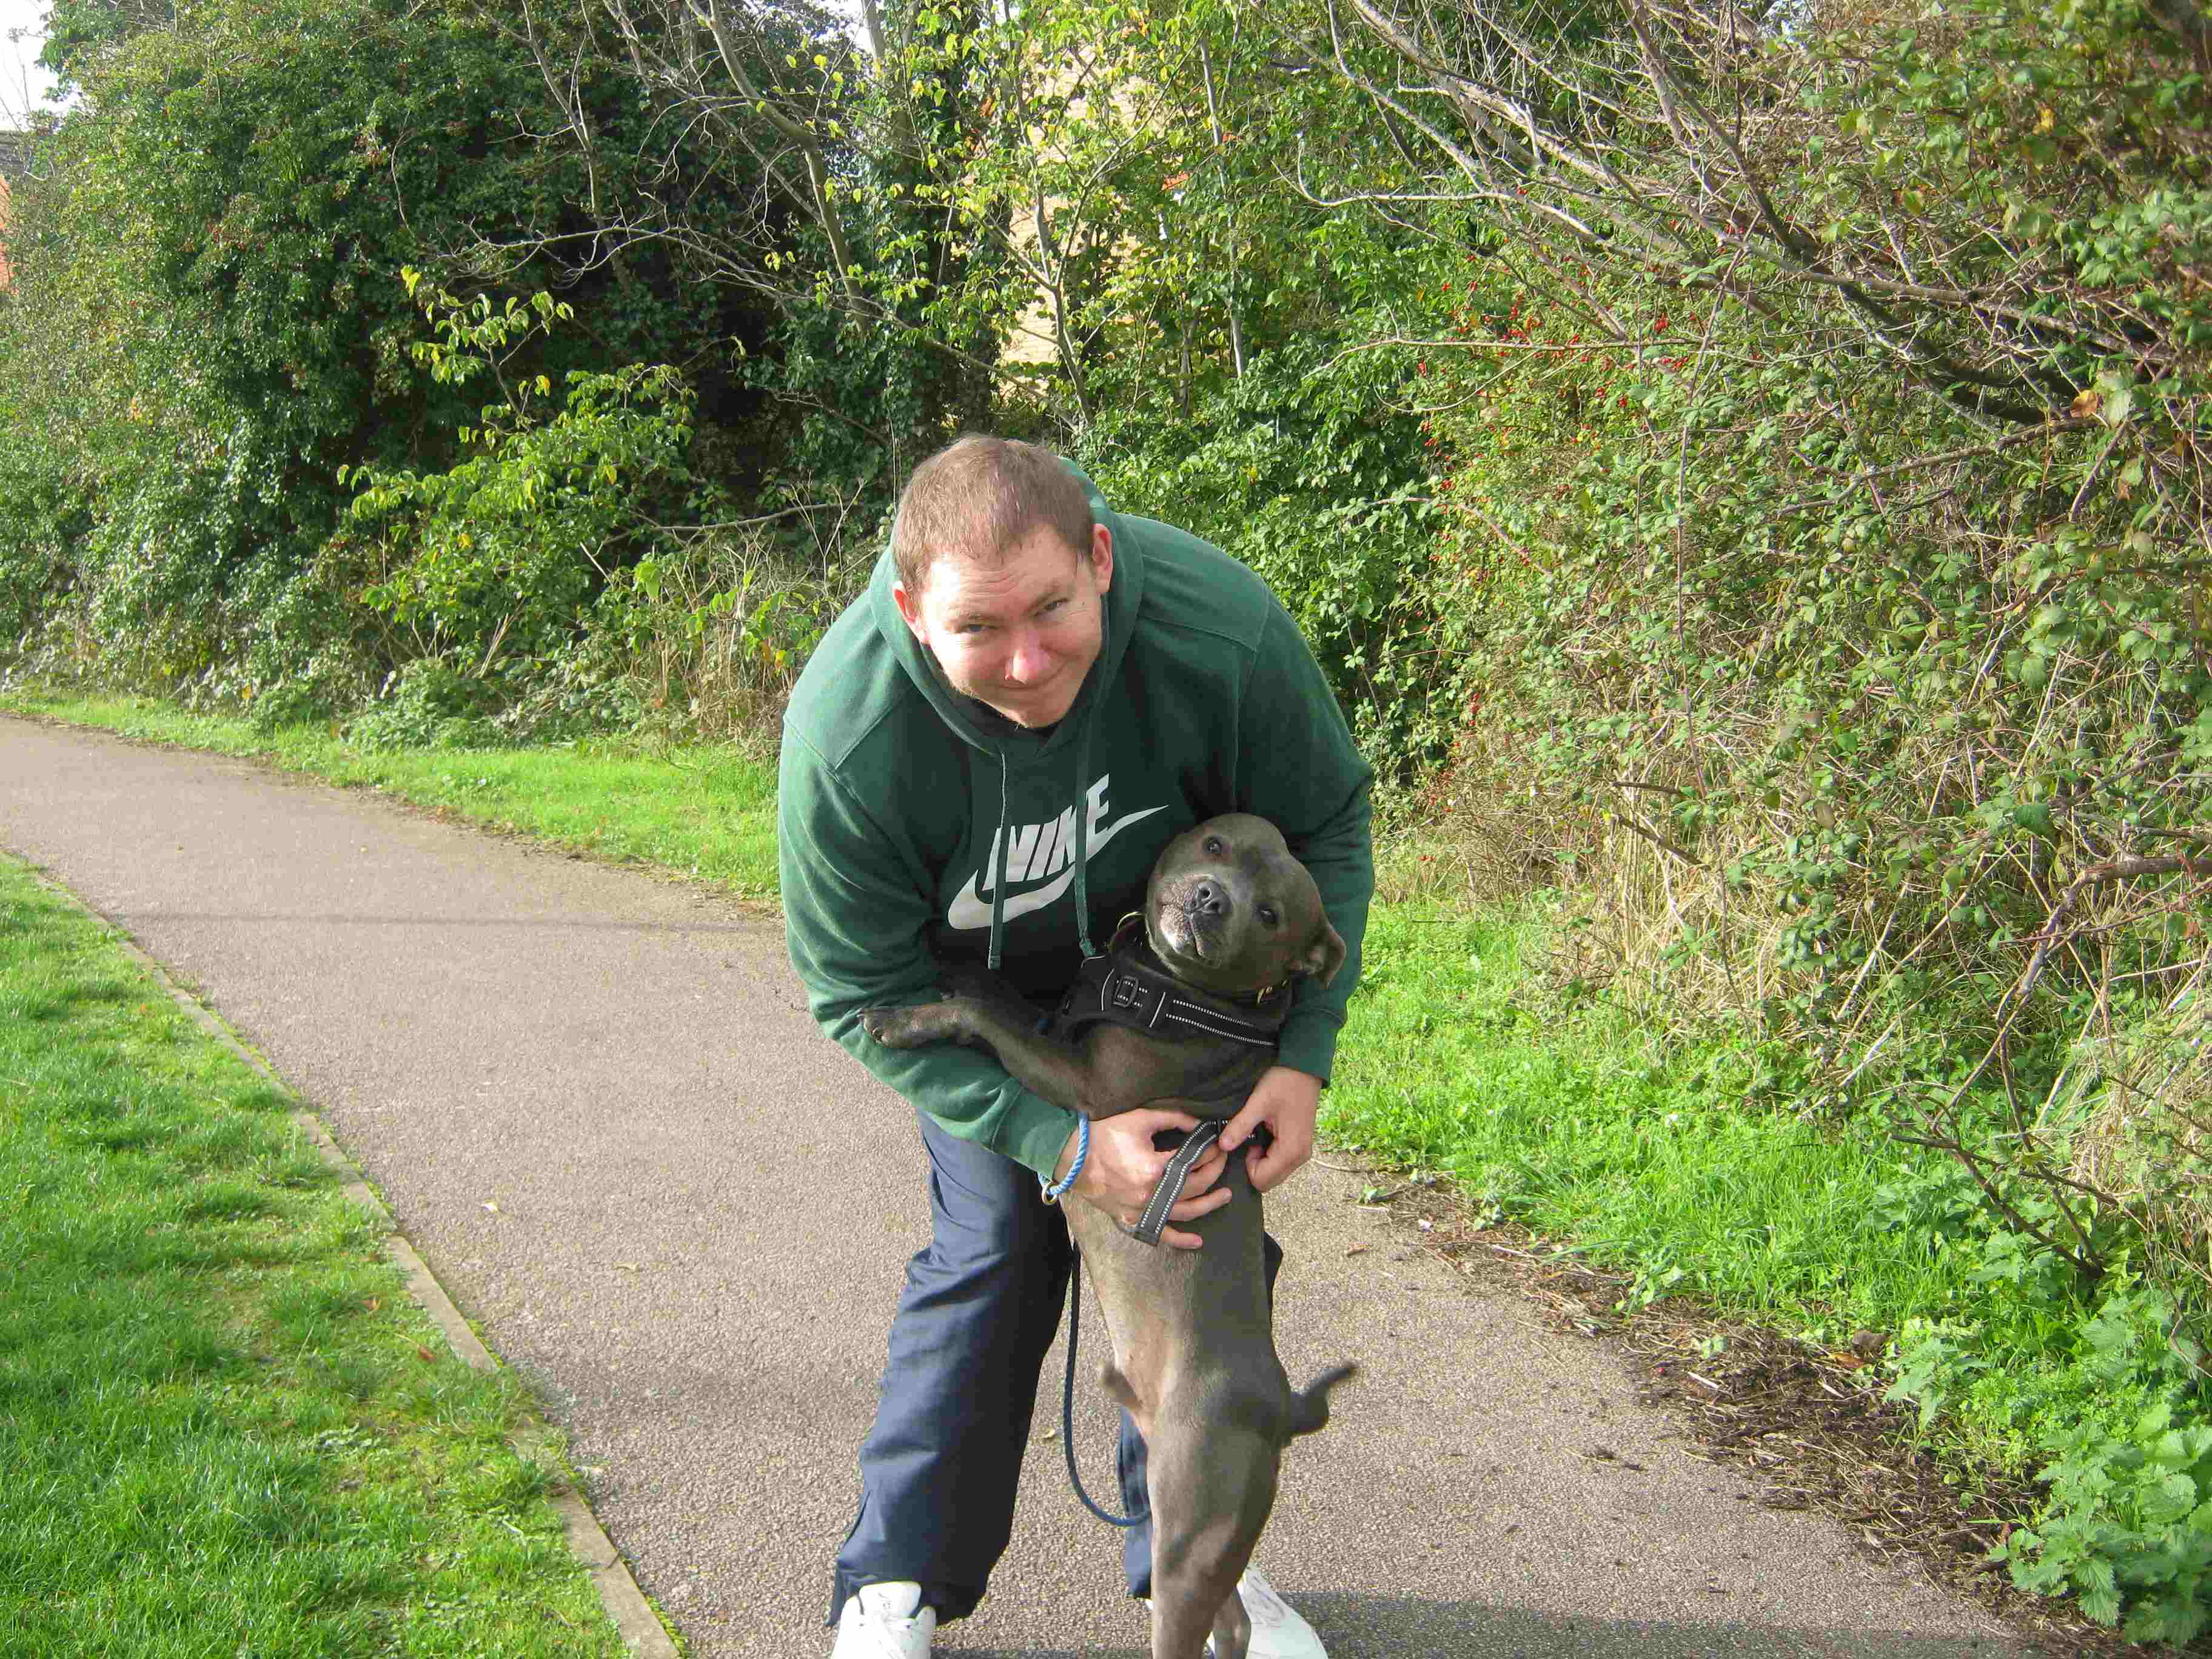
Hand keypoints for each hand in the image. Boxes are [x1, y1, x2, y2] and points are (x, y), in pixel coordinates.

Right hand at [1054, 1108, 1230, 1251]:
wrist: (1071, 1159)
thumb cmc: (1102, 1135)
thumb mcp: (1140, 1119)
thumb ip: (1173, 1119)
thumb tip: (1200, 1125)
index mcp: (1154, 1168)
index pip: (1194, 1160)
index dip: (1210, 1150)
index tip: (1217, 1142)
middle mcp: (1151, 1194)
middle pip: (1194, 1186)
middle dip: (1214, 1171)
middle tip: (1225, 1160)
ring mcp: (1142, 1211)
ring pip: (1184, 1212)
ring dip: (1209, 1205)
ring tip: (1226, 1196)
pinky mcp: (1131, 1220)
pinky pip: (1160, 1234)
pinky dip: (1180, 1240)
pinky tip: (1197, 1241)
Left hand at [1220, 1066, 1321, 1193]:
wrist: (1305, 1066)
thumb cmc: (1284, 1082)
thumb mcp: (1258, 1103)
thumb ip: (1240, 1126)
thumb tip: (1222, 1146)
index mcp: (1291, 1150)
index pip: (1262, 1180)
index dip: (1247, 1165)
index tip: (1246, 1141)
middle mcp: (1300, 1157)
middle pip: (1269, 1180)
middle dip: (1254, 1165)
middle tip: (1249, 1137)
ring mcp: (1302, 1151)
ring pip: (1274, 1171)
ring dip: (1261, 1158)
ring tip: (1257, 1132)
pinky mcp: (1300, 1144)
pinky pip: (1280, 1161)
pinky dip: (1269, 1152)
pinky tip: (1265, 1131)